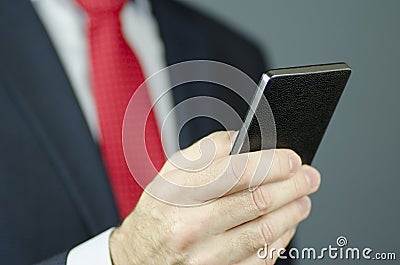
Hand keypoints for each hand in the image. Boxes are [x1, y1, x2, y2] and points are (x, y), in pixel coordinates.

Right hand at [110, 131, 320, 264]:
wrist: (138, 258)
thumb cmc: (158, 213)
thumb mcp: (170, 174)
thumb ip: (205, 151)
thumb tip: (242, 139)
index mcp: (179, 194)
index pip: (237, 172)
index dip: (274, 163)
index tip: (293, 159)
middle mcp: (191, 226)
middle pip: (259, 201)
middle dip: (295, 185)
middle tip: (309, 177)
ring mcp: (205, 256)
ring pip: (266, 231)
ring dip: (293, 212)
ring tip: (303, 199)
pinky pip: (261, 259)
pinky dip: (281, 239)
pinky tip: (285, 225)